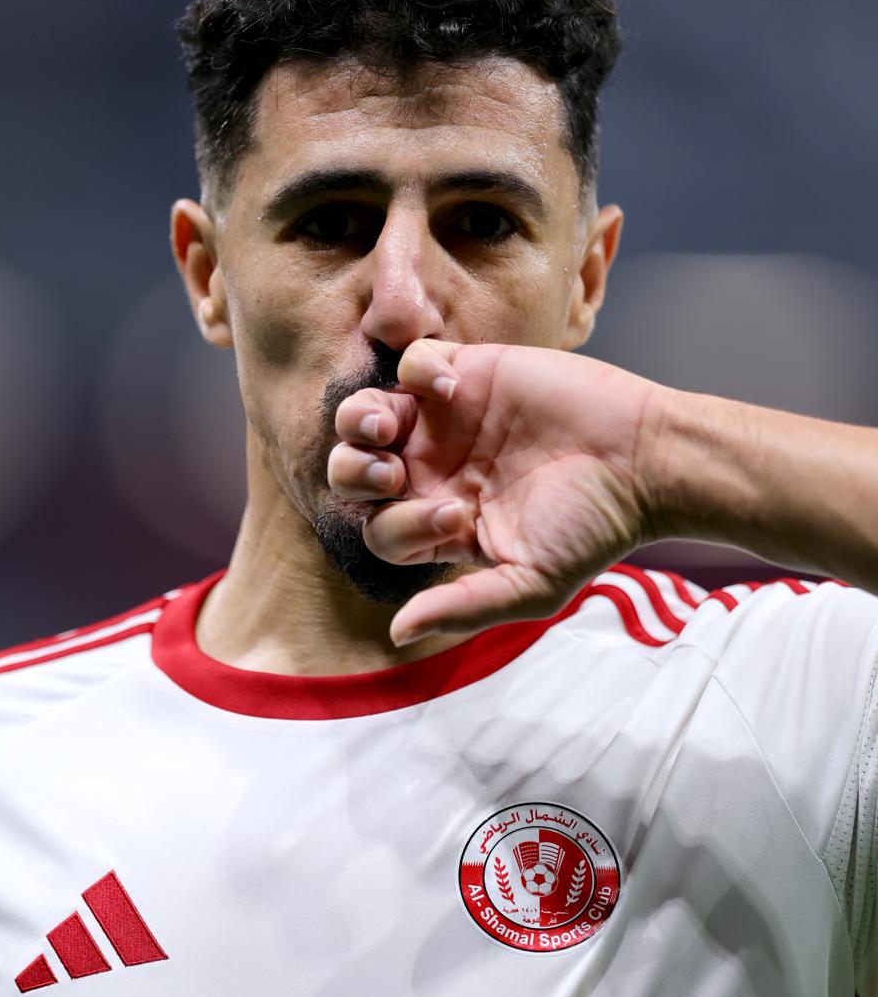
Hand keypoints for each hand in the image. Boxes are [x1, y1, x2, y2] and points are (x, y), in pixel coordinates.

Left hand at [327, 338, 660, 646]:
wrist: (643, 461)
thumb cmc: (593, 527)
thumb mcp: (531, 585)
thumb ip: (463, 607)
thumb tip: (397, 634)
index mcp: (440, 523)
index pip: (379, 529)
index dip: (396, 526)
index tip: (457, 515)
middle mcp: (433, 473)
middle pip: (353, 473)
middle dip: (354, 474)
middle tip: (390, 472)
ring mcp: (446, 422)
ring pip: (365, 414)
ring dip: (361, 420)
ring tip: (390, 425)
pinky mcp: (470, 372)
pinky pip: (412, 362)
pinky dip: (418, 371)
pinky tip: (455, 388)